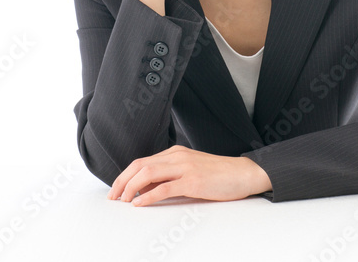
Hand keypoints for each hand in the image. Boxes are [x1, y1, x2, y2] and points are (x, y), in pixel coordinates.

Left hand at [105, 145, 271, 206]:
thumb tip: (144, 190)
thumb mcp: (190, 171)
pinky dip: (148, 196)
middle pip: (140, 165)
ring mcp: (185, 167)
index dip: (125, 175)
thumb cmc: (219, 175)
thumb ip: (170, 177)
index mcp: (175, 153)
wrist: (244, 173)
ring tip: (123, 201)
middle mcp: (177, 156)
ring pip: (148, 174)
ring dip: (130, 188)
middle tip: (112, 197)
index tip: (115, 190)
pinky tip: (139, 203)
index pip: (142, 161)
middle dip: (122, 181)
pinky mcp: (193, 181)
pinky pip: (164, 188)